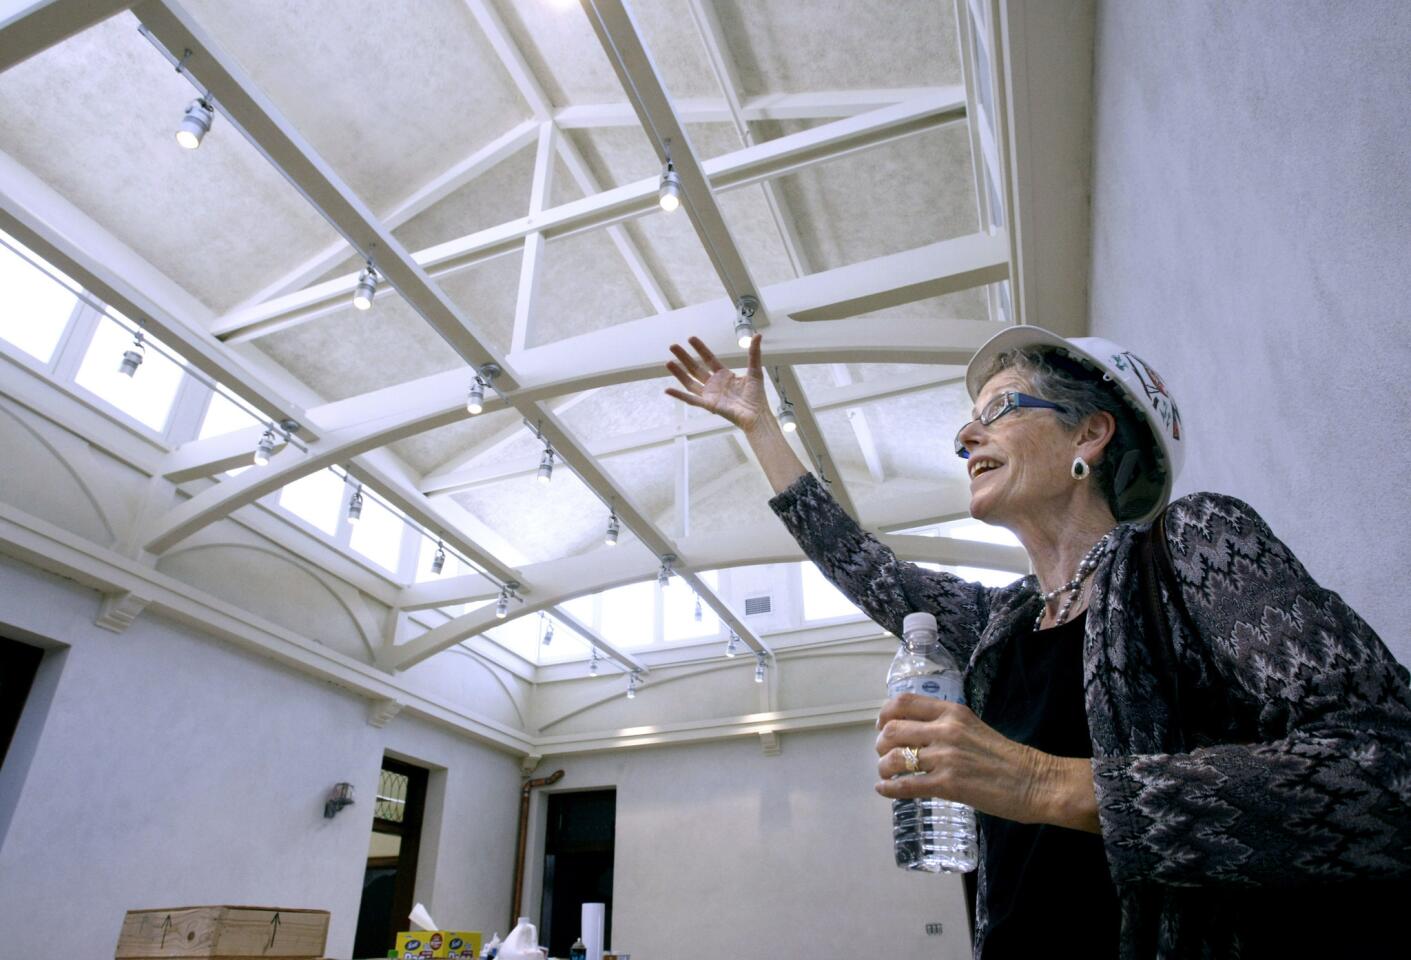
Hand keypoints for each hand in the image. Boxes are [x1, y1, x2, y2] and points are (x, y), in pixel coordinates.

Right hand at [664, 334, 766, 432]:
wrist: (757, 414)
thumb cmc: (757, 395)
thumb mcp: (755, 370)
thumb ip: (754, 353)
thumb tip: (758, 335)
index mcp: (724, 375)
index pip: (708, 358)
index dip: (700, 348)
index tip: (690, 338)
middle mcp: (714, 384)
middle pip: (695, 368)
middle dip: (684, 357)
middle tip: (673, 346)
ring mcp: (710, 395)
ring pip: (690, 382)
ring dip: (679, 373)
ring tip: (668, 362)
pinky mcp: (708, 405)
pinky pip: (691, 399)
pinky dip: (679, 395)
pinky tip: (668, 390)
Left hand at [874, 694, 1097, 830]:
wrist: (1035, 782)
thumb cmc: (1006, 757)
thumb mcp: (973, 727)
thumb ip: (945, 726)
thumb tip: (915, 734)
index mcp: (952, 712)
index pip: (903, 702)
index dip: (884, 715)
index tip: (881, 726)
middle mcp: (945, 730)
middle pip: (892, 730)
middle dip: (880, 744)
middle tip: (884, 754)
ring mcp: (946, 757)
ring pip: (894, 758)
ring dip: (883, 767)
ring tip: (886, 774)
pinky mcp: (948, 785)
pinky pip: (905, 785)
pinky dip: (888, 788)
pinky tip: (884, 790)